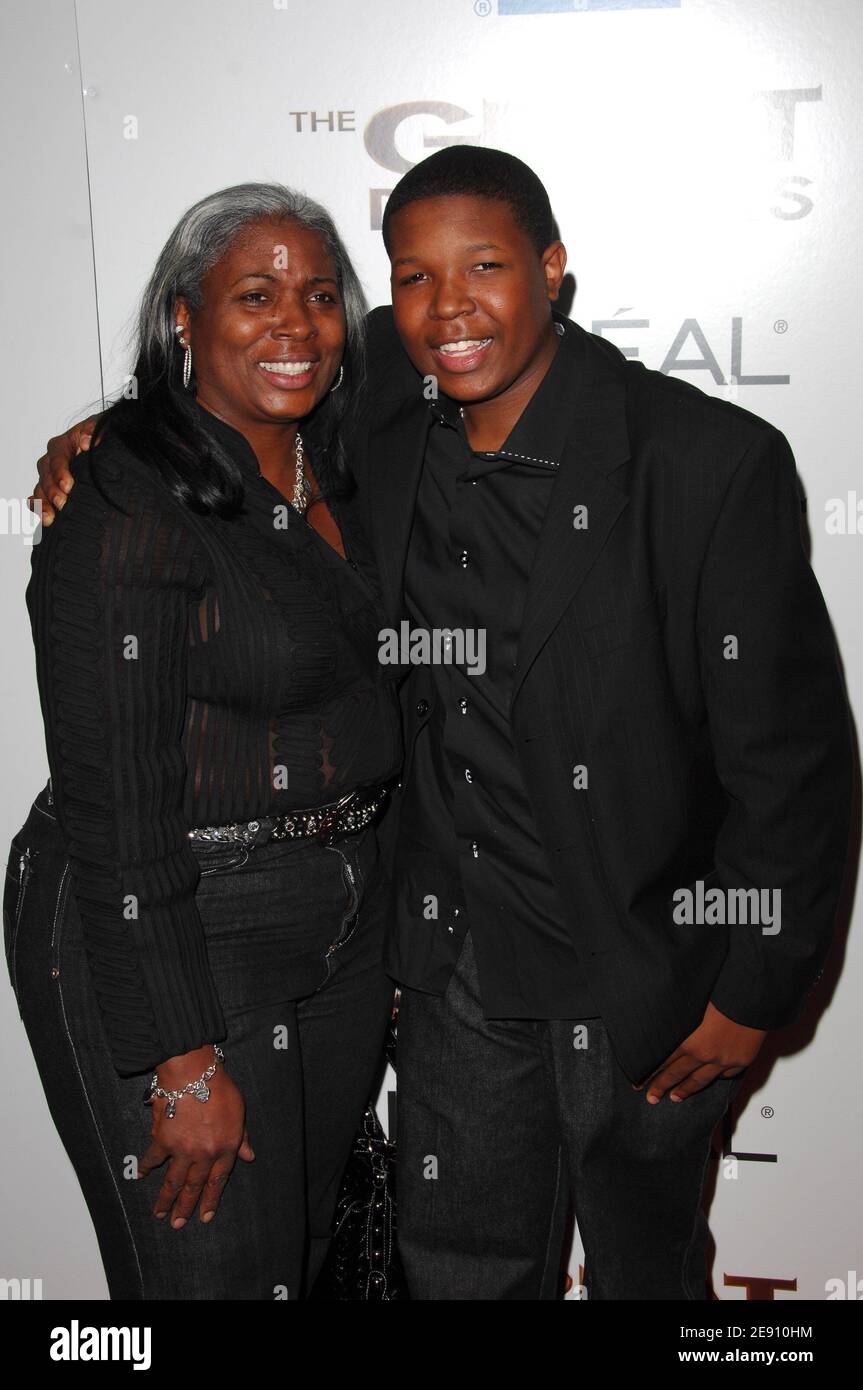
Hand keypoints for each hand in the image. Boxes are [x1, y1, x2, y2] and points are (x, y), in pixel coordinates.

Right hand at [28, 416, 96, 525]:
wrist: (108, 449)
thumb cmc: (102, 438)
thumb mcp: (102, 428)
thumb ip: (94, 430)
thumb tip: (86, 442)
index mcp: (63, 445)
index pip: (57, 457)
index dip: (60, 472)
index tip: (68, 485)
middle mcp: (53, 461)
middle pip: (46, 475)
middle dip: (52, 491)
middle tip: (61, 503)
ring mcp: (51, 477)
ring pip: (41, 489)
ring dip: (43, 504)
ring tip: (50, 518)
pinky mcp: (52, 490)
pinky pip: (38, 498)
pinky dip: (39, 508)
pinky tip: (44, 518)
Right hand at [137, 1045, 254, 1227]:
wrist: (194, 1074)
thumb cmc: (220, 1088)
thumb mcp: (240, 1112)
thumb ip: (242, 1137)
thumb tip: (248, 1156)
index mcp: (225, 1148)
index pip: (218, 1181)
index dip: (211, 1199)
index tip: (205, 1216)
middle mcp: (204, 1154)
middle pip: (194, 1186)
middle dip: (186, 1208)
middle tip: (178, 1224)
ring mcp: (183, 1150)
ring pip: (174, 1181)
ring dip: (166, 1200)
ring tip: (159, 1214)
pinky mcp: (163, 1140)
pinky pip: (153, 1158)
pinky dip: (146, 1167)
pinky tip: (141, 1176)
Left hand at [632, 1001, 766, 1102]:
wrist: (752, 1000)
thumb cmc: (723, 995)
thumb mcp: (693, 1005)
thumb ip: (680, 1020)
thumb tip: (665, 1022)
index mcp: (690, 1040)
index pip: (663, 1061)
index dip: (649, 1072)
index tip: (638, 1082)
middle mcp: (704, 1054)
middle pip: (677, 1074)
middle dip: (661, 1086)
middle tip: (650, 1097)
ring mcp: (723, 1061)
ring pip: (700, 1080)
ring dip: (685, 1090)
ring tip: (675, 1097)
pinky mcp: (739, 1061)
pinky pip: (724, 1075)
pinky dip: (714, 1079)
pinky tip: (706, 1081)